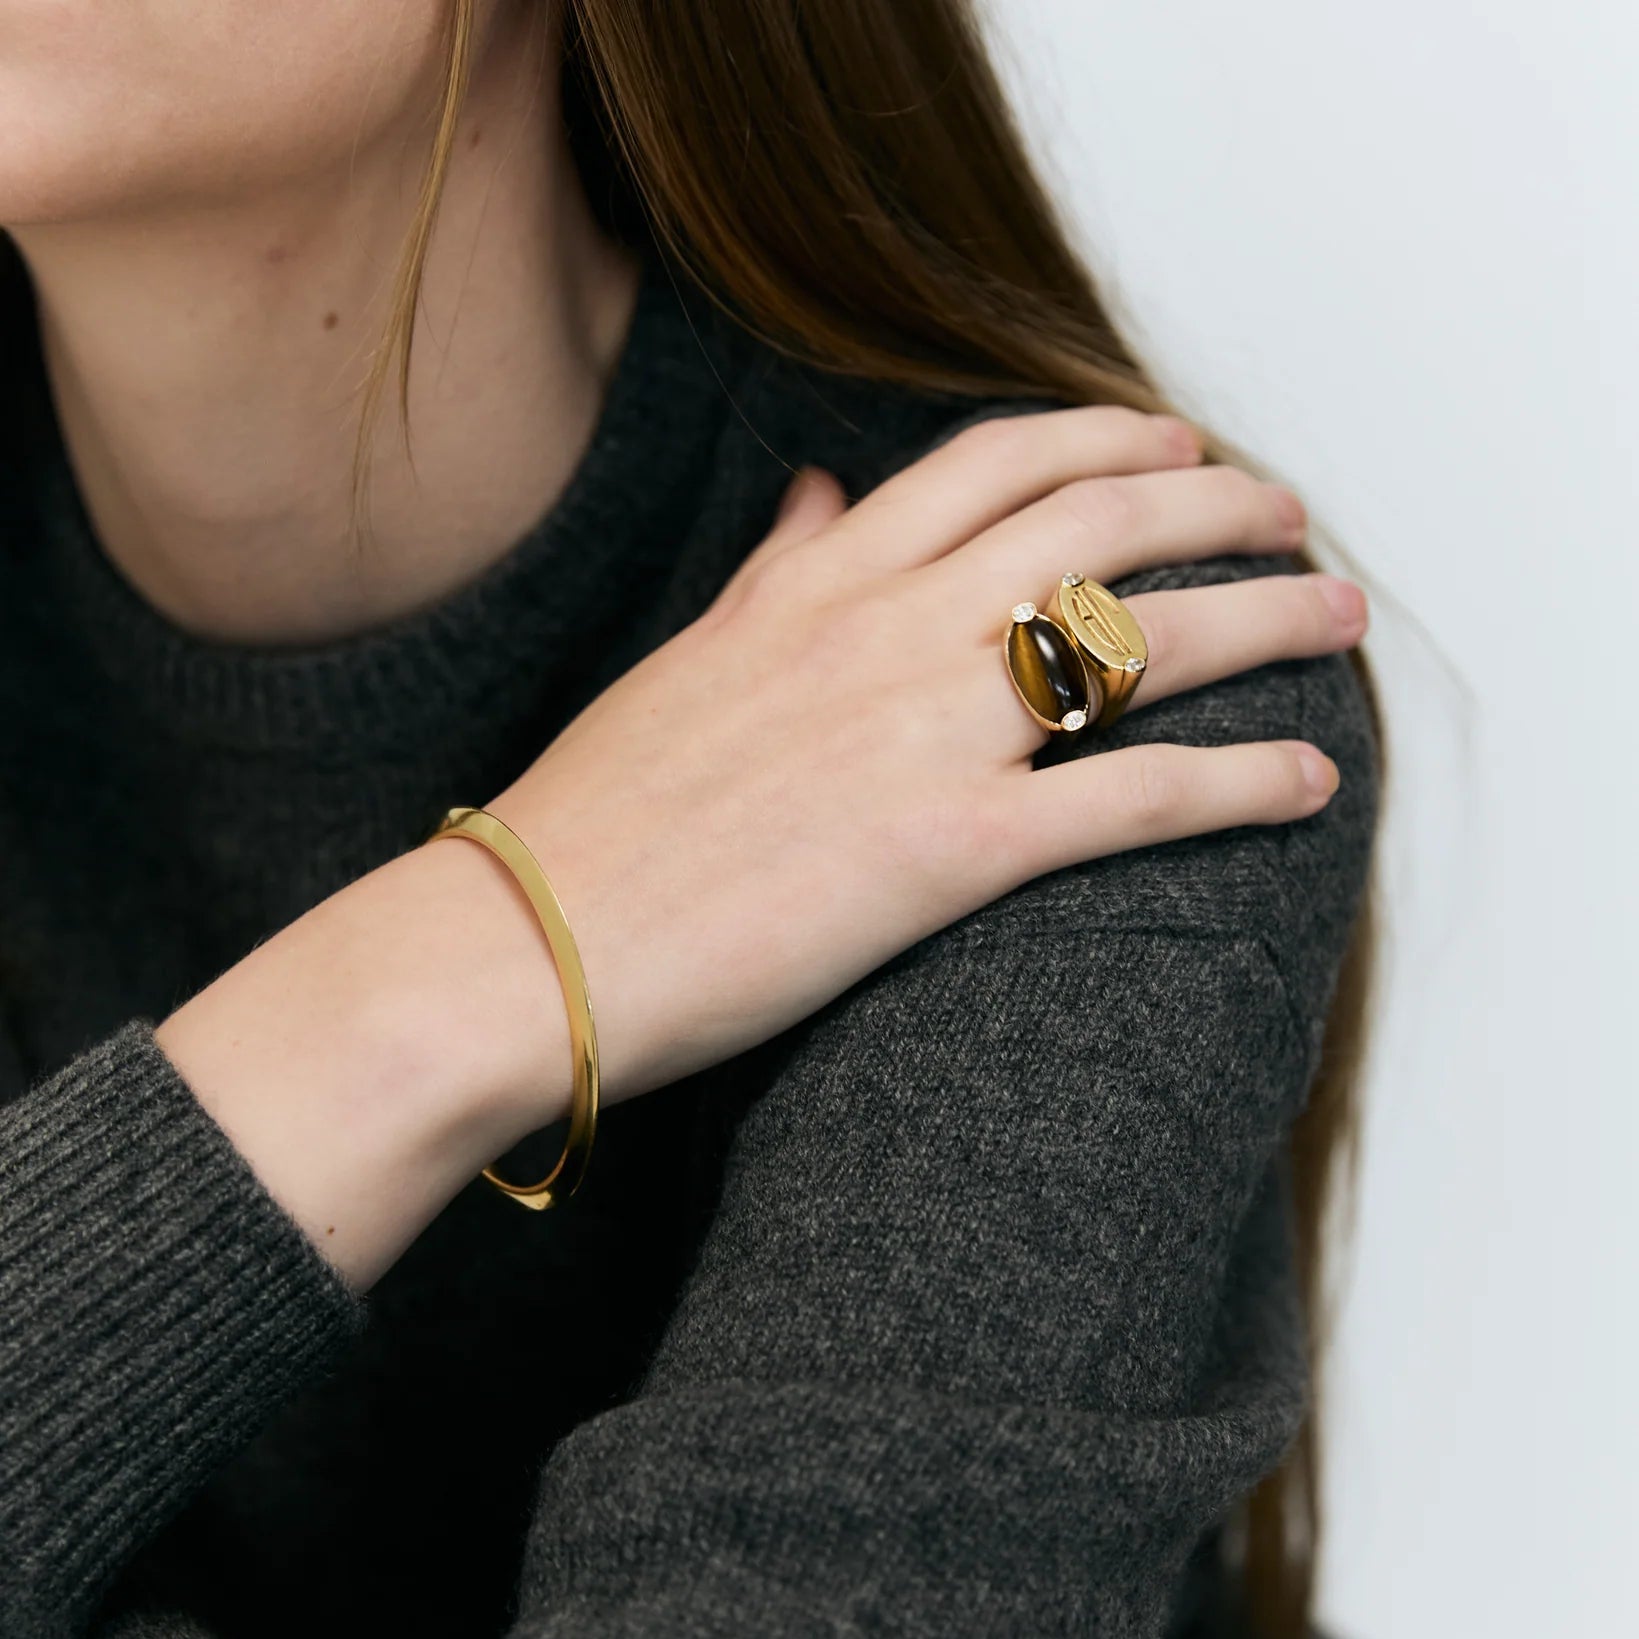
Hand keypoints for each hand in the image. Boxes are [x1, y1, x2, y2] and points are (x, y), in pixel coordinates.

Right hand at [484, 406, 1367, 1116]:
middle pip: (1097, 522)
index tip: (1170, 443)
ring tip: (1334, 618)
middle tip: (1286, 516)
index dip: (1104, 438)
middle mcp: (885, 629)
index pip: (991, 461)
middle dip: (1216, 502)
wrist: (526, 941)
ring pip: (1140, 637)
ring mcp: (922, 733)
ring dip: (1262, 619)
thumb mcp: (686, 659)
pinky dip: (1239, 782)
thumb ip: (769, 569)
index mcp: (818, 580)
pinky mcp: (948, 850)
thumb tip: (813, 490)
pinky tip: (1307, 780)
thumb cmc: (594, 817)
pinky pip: (1133, 798)